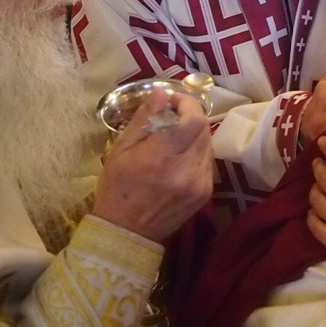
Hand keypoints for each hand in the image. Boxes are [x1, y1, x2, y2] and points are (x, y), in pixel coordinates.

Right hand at [93, 88, 212, 242]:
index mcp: (161, 157)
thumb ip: (145, 119)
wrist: (127, 233)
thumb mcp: (121, 150)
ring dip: (194, 132)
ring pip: (208, 143)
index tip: (172, 100)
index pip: (192, 119)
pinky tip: (179, 156)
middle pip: (203, 128)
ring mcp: (200, 183)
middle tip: (172, 114)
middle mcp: (186, 170)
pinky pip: (207, 160)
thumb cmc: (117, 188)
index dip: (186, 103)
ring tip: (174, 136)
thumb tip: (162, 92)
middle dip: (190, 115)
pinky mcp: (206, 192)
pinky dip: (196, 151)